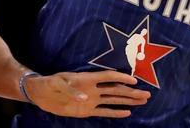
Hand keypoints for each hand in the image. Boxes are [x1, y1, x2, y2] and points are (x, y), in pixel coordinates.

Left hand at [25, 71, 149, 118]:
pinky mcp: (87, 110)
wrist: (42, 94)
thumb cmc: (50, 83)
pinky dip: (116, 112)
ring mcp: (92, 100)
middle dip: (132, 92)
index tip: (134, 80)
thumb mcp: (58, 83)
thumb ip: (72, 90)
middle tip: (147, 94)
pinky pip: (104, 111)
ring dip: (128, 100)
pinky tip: (127, 112)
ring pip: (114, 100)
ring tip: (143, 100)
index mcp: (88, 79)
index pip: (108, 77)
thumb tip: (85, 97)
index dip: (121, 78)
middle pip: (116, 90)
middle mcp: (93, 89)